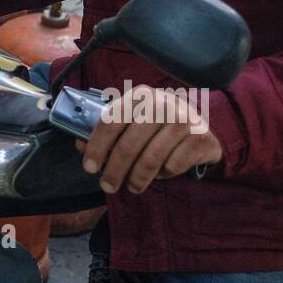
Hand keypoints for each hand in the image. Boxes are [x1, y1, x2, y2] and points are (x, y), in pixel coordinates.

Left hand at [78, 85, 222, 193]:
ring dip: (136, 179)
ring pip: (150, 159)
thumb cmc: (158, 126)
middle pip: (129, 145)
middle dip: (114, 170)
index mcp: (139, 95)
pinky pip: (172, 166)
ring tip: (132, 186)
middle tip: (107, 186)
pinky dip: (163, 175)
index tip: (89, 167)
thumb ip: (108, 130)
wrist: (202, 128)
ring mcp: (183, 120)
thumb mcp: (133, 121)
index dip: (96, 146)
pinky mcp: (199, 138)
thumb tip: (80, 143)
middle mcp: (161, 103)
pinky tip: (162, 172)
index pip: (110, 121)